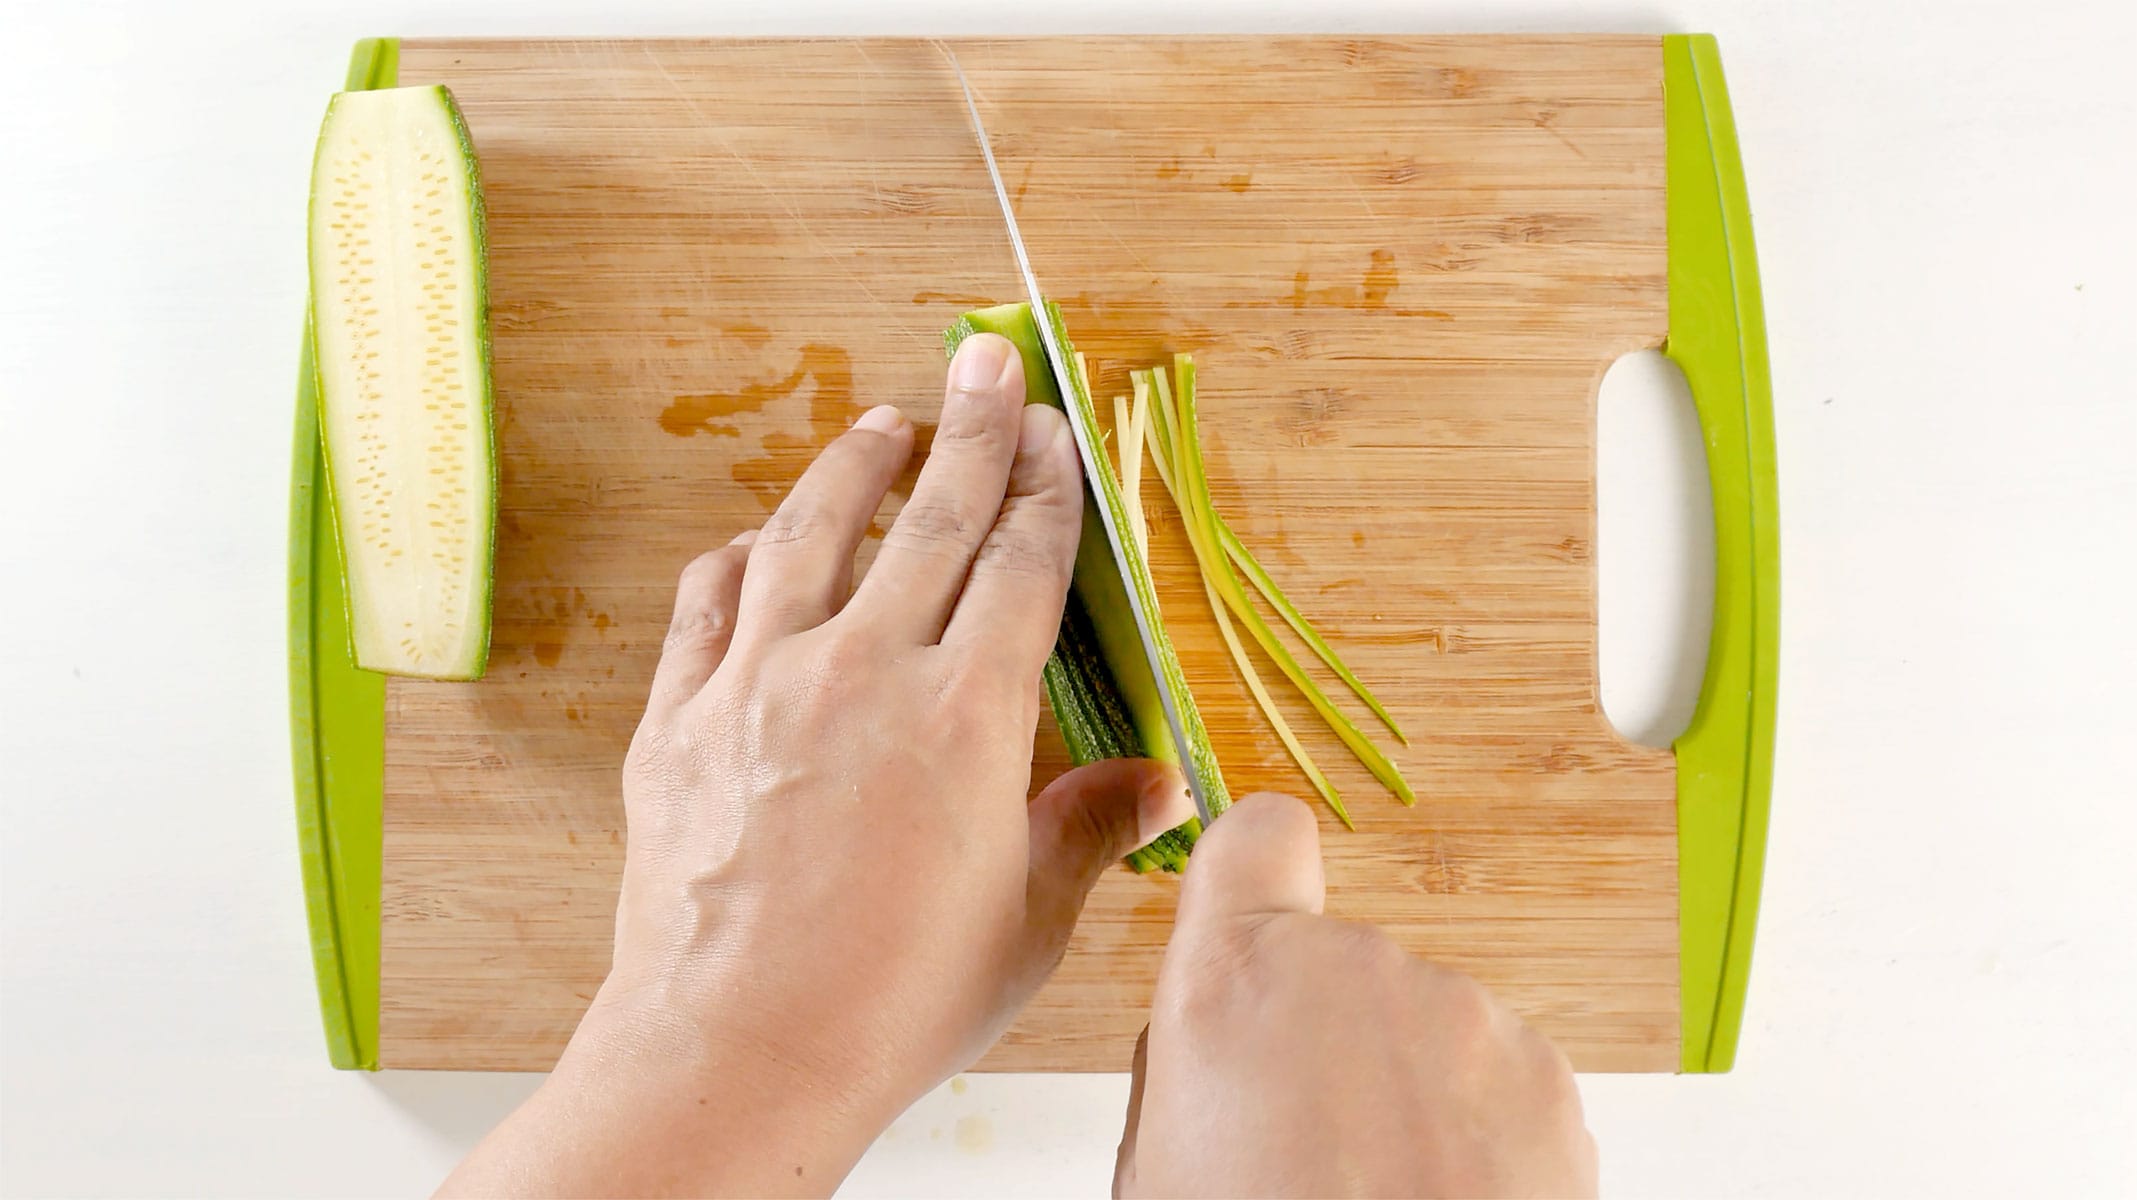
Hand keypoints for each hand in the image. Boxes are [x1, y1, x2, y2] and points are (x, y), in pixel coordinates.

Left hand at [441, 333, 1191, 1197]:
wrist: (735, 1050)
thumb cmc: (893, 1002)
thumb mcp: (1023, 921)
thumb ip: (1088, 829)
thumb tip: (1159, 782)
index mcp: (966, 716)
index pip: (1021, 564)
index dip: (1046, 489)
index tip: (1056, 434)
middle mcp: (864, 672)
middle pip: (932, 520)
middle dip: (971, 429)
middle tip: (987, 361)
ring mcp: (760, 684)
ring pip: (811, 534)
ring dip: (855, 468)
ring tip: (882, 423)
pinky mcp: (679, 717)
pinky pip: (709, 604)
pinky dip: (741, 558)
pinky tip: (759, 539)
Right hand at [1114, 794, 1597, 1199]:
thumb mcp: (1157, 1167)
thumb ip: (1192, 1064)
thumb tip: (1230, 1039)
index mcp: (1236, 980)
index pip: (1255, 838)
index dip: (1255, 876)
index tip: (1260, 909)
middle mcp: (1359, 971)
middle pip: (1339, 964)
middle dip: (1328, 1037)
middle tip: (1309, 1150)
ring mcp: (1467, 1018)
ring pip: (1424, 1029)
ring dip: (1409, 1092)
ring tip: (1383, 1197)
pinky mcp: (1550, 1079)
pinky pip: (1496, 1082)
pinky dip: (1478, 1136)